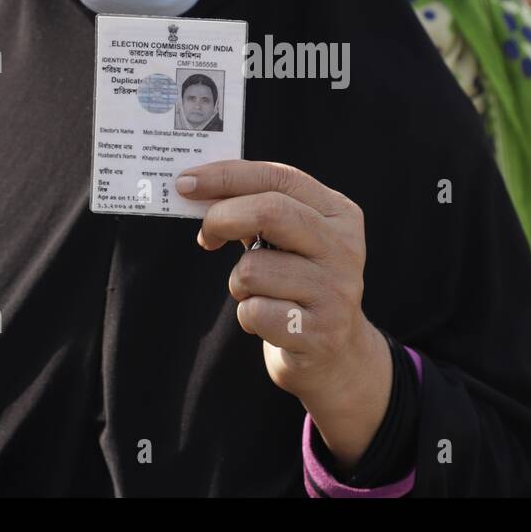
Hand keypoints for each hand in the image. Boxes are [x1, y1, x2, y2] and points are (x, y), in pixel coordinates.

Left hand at [175, 160, 384, 406]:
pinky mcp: (318, 334)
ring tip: (259, 295)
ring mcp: (335, 292)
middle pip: (270, 211)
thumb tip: (198, 189)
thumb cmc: (300, 286)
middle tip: (205, 235)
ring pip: (252, 269)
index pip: (280, 177)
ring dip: (239, 284)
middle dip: (222, 218)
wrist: (337, 355)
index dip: (228, 176)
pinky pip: (254, 312)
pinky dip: (249, 317)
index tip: (187, 182)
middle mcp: (343, 249)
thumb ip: (257, 211)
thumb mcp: (293, 242)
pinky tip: (269, 322)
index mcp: (339, 215)